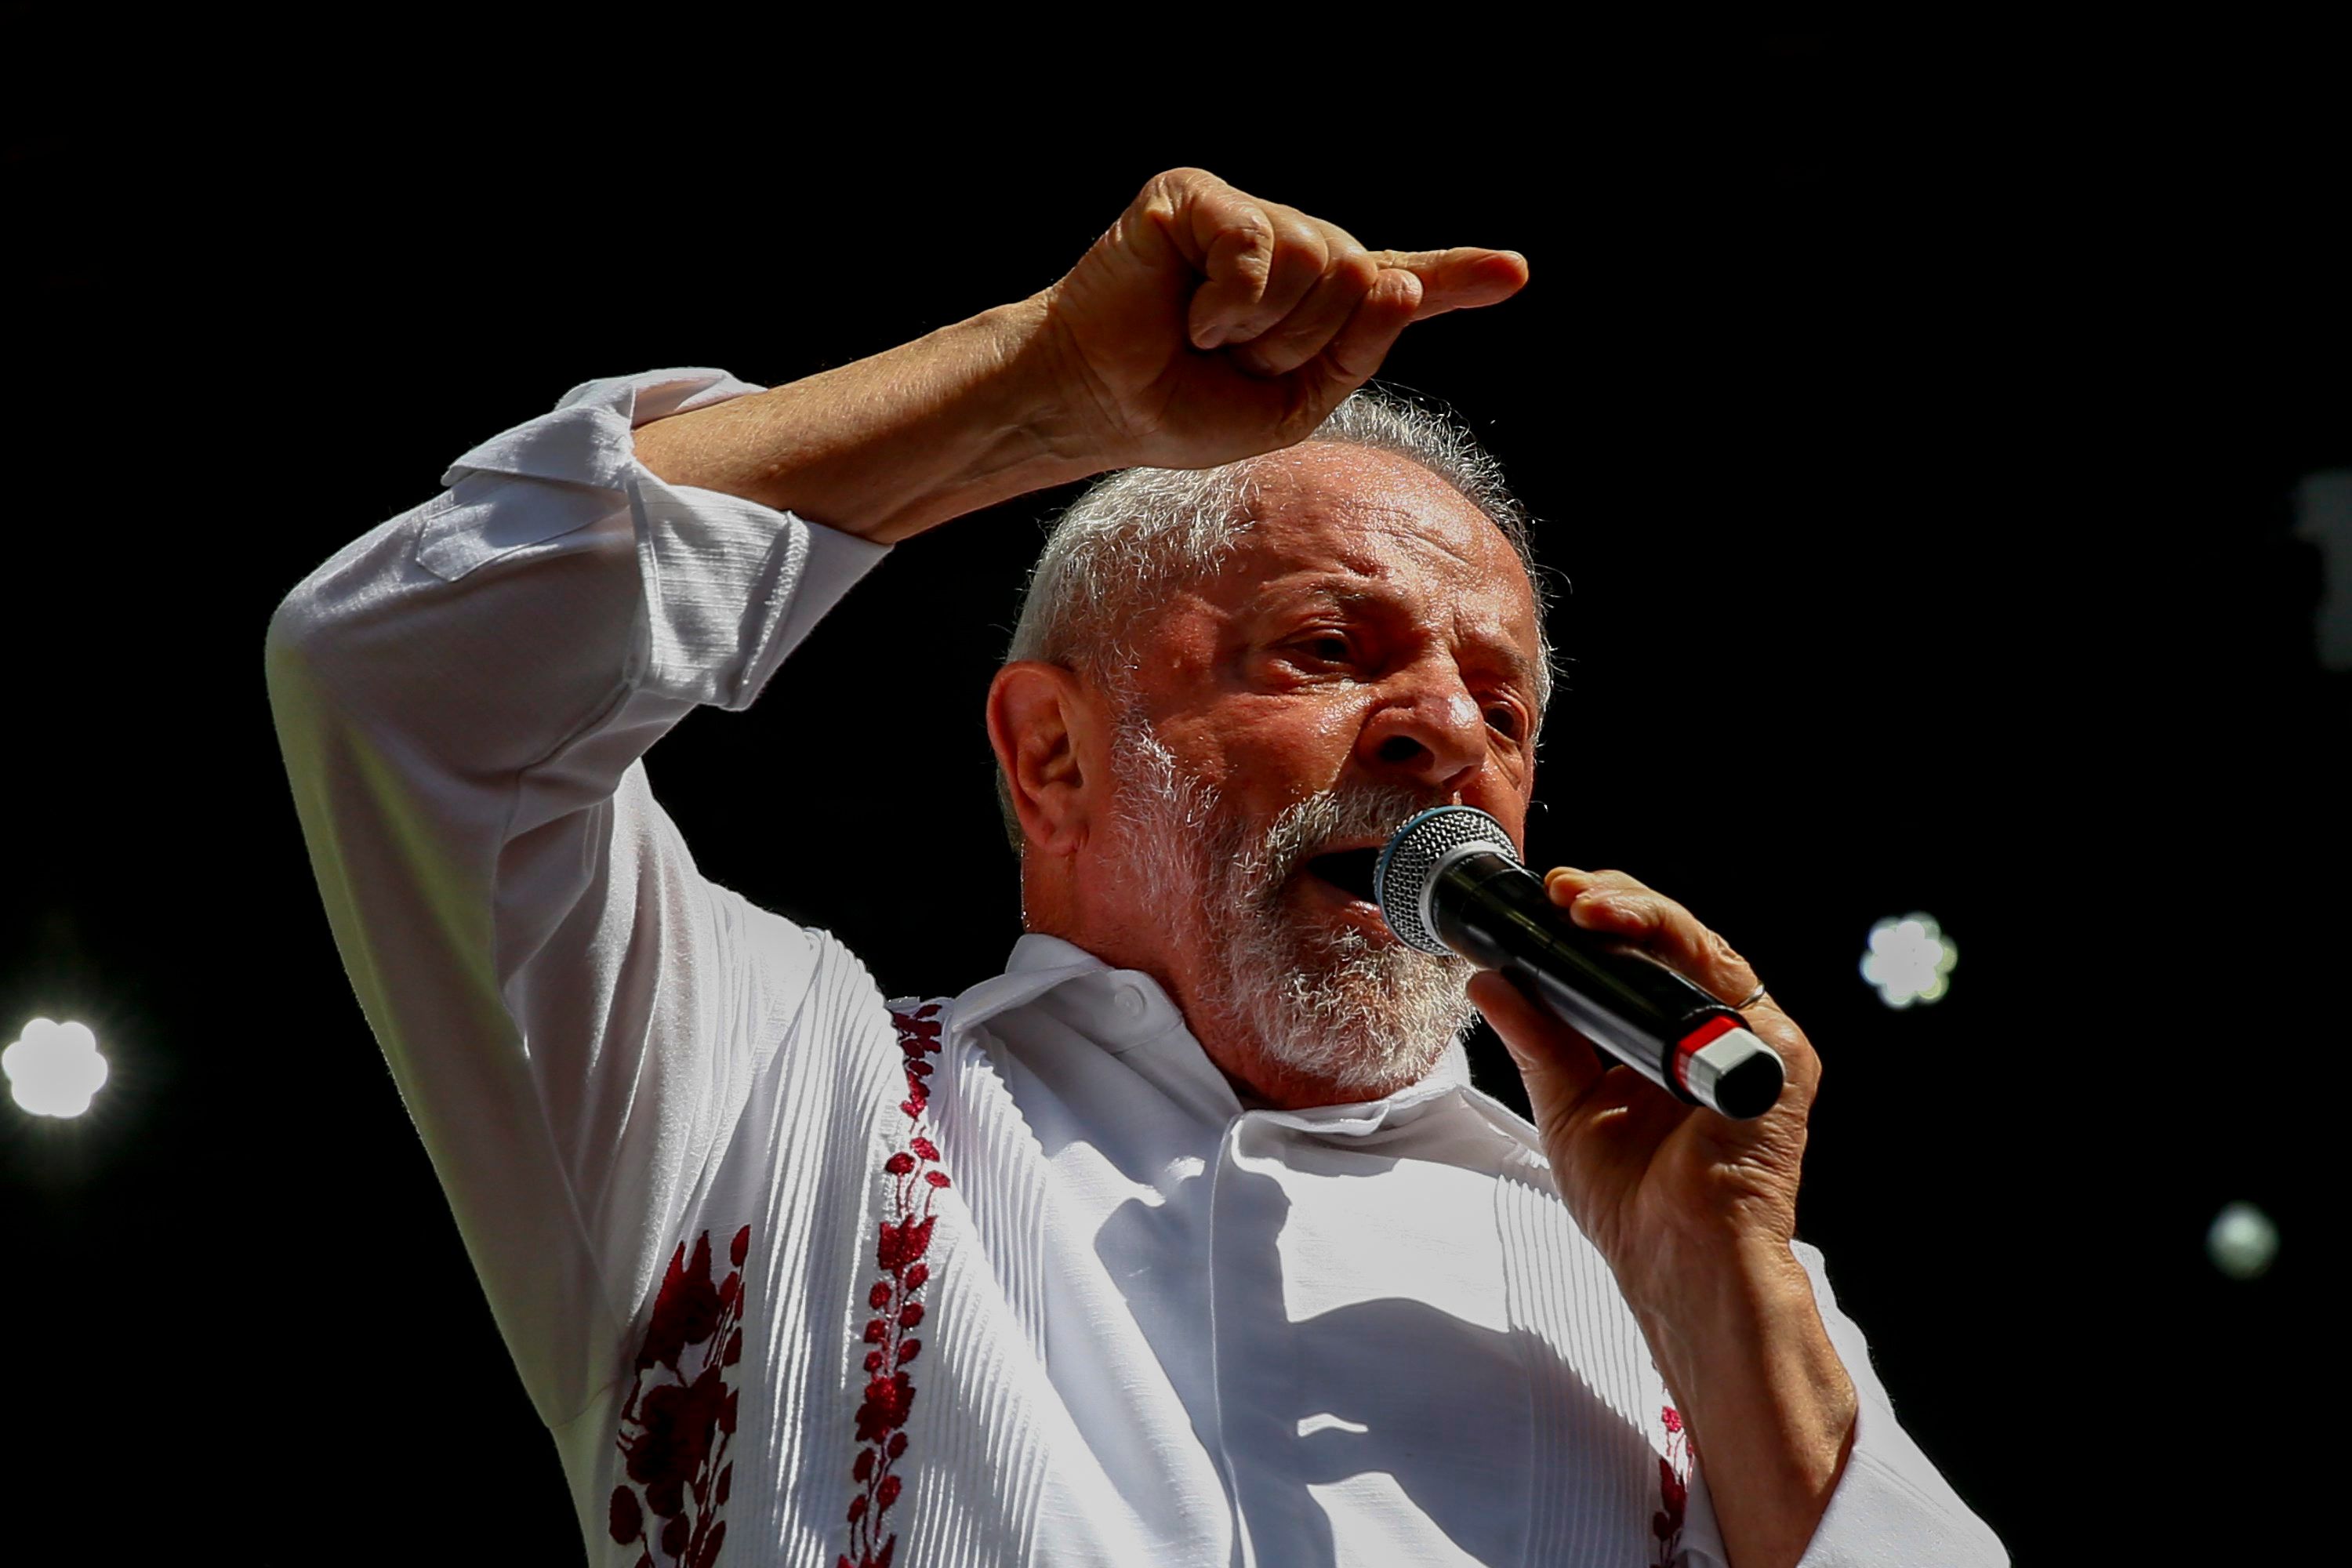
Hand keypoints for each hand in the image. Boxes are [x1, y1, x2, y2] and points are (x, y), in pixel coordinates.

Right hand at [1033, 167, 1527, 470]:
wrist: (1098, 402)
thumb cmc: (1184, 408)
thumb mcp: (1289, 404)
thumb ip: (1355, 352)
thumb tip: (1390, 275)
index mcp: (1323, 307)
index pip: (1401, 285)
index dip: (1459, 274)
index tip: (1514, 271)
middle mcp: (1297, 248)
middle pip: (1363, 280)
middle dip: (1302, 343)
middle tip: (1234, 359)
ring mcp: (1251, 216)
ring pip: (1320, 261)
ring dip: (1264, 327)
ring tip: (1210, 337)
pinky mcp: (1200, 197)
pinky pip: (1260, 249)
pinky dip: (1230, 303)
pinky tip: (1191, 314)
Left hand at [1466, 868, 1822, 1313]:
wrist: (1679, 1267)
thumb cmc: (1636, 1208)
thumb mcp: (1567, 1107)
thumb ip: (1537, 1040)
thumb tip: (1487, 981)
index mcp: (1668, 1046)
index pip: (1637, 961)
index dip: (1593, 925)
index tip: (1541, 904)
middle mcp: (1713, 1035)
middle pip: (1667, 940)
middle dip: (1610, 903)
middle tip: (1557, 891)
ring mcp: (1749, 1042)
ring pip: (1696, 944)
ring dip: (1636, 911)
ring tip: (1578, 901)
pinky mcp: (1776, 1055)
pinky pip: (1725, 979)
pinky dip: (1672, 945)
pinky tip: (1623, 933)